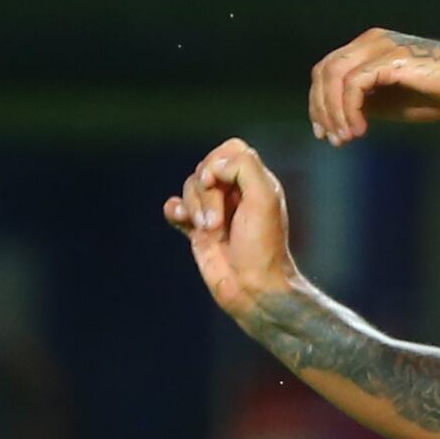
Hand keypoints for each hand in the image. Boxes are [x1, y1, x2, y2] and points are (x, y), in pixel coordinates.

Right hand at [161, 137, 301, 315]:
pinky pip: (177, 208)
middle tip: (219, 221)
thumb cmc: (263, 245)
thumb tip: (213, 167)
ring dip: (194, 206)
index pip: (230, 150)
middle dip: (205, 192)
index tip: (218, 182)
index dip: (218, 161)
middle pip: (205, 168)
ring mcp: (216, 211)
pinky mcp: (199, 231)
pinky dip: (175, 211)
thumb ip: (243, 166)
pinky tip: (183, 221)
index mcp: (255, 182)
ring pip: (190, 188)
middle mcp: (235, 193)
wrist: (252, 288)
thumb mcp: (264, 197)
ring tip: (209, 230)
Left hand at [306, 28, 439, 142]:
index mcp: (368, 47)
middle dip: (320, 108)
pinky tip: (360, 131)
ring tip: (346, 138)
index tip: (325, 134)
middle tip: (332, 139)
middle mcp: (369, 41)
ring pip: (333, 76)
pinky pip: (353, 85)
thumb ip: (365, 104)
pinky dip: (349, 110)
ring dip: (333, 112)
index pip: (327, 70)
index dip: (319, 102)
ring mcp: (378, 46)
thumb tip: (337, 119)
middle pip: (323, 71)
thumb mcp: (393, 103)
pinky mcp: (388, 58)